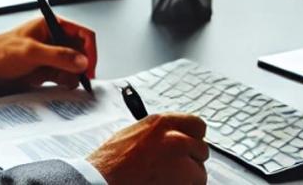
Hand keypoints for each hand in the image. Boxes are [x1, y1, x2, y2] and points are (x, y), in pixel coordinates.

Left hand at [0, 16, 96, 90]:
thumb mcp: (31, 52)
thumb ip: (58, 55)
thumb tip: (82, 61)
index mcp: (52, 25)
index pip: (82, 34)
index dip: (90, 49)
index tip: (90, 66)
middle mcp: (54, 39)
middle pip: (80, 51)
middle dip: (83, 65)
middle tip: (83, 79)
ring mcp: (50, 55)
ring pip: (73, 65)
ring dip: (75, 75)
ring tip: (70, 83)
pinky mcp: (45, 70)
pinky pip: (64, 76)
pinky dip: (67, 82)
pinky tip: (64, 86)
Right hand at [87, 113, 208, 184]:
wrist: (100, 182)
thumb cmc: (110, 164)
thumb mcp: (133, 134)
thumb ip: (158, 134)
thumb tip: (173, 136)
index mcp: (162, 123)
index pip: (197, 125)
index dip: (193, 138)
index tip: (190, 146)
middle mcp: (176, 138)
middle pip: (201, 150)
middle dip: (191, 162)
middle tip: (175, 171)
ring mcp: (182, 162)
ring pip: (200, 173)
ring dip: (188, 180)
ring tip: (165, 182)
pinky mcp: (184, 182)